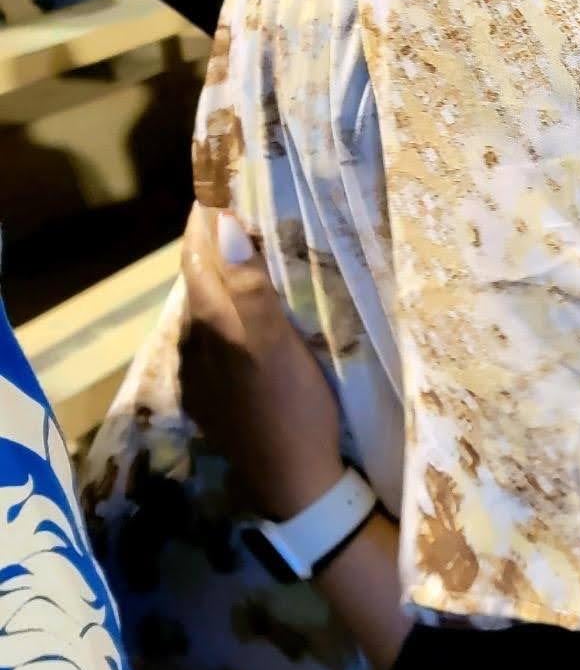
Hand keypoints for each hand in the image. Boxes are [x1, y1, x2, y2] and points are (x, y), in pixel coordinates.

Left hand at [180, 207, 346, 521]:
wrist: (297, 488)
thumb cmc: (293, 411)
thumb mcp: (276, 346)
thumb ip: (248, 288)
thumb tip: (223, 224)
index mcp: (207, 324)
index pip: (198, 254)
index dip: (208, 217)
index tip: (223, 181)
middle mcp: (193, 345)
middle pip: (199, 279)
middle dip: (217, 244)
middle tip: (247, 208)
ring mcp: (201, 376)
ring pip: (207, 311)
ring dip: (225, 281)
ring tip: (254, 256)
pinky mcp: (216, 399)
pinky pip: (217, 341)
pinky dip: (231, 317)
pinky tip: (251, 320)